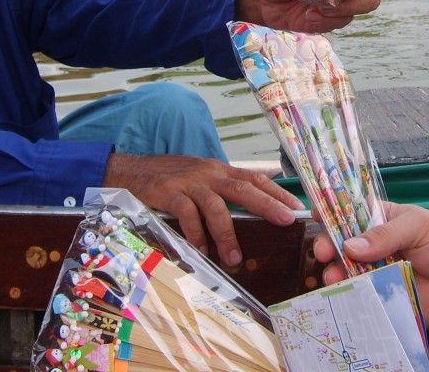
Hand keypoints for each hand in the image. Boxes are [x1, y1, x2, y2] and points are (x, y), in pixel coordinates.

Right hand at [103, 153, 303, 265]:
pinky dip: (196, 234)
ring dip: (227, 234)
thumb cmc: (171, 178)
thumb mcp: (201, 177)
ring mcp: (188, 182)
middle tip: (286, 221)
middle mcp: (208, 173)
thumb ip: (223, 190)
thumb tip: (253, 207)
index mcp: (219, 170)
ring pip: (215, 205)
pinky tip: (201, 251)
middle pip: (242, 188)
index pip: (254, 178)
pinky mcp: (169, 193)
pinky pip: (187, 214)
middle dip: (267, 205)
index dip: (276, 192)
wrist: (132, 170)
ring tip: (235, 257)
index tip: (296, 208)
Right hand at [313, 202, 428, 328]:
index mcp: (382, 220)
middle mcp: (374, 246)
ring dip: (334, 272)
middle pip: (340, 243)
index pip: (349, 212)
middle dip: (327, 246)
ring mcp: (376, 274)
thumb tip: (351, 245)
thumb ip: (386, 234)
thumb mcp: (420, 227)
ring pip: (345, 272)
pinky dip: (347, 297)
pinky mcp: (381, 300)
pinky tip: (341, 295)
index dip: (330, 211)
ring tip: (333, 276)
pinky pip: (359, 298)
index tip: (315, 215)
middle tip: (322, 253)